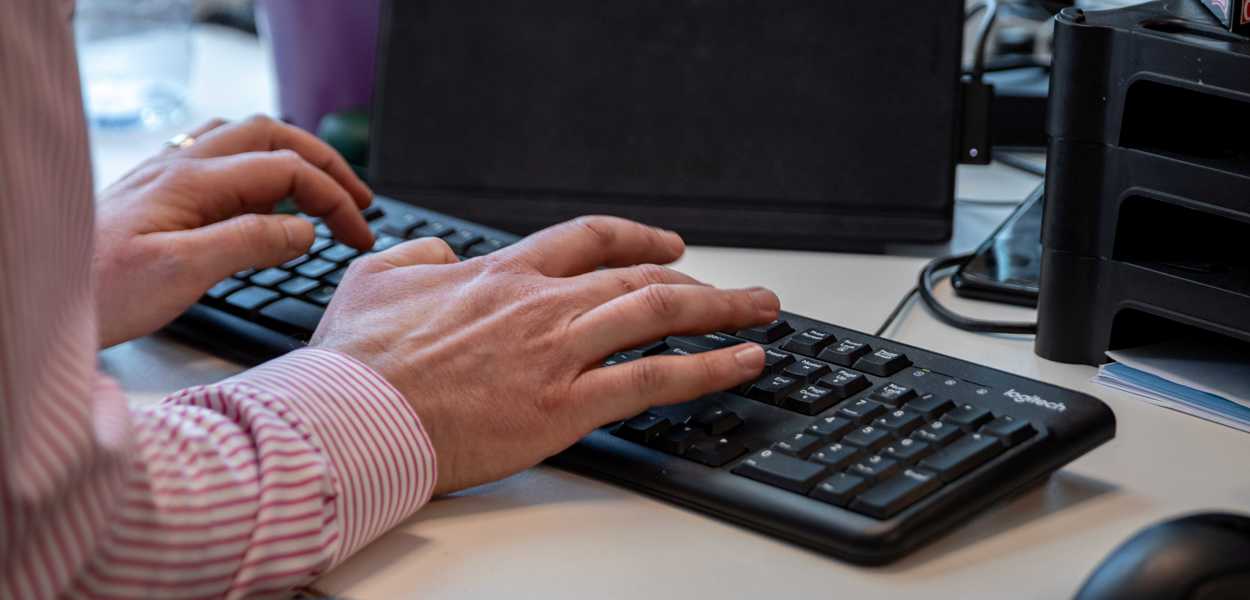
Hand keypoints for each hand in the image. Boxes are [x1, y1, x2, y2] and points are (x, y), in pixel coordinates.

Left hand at [93, 115, 373, 347]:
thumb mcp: (185, 271)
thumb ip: (250, 242)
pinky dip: (258, 168)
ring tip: (320, 190)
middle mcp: (181, 167)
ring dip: (292, 158)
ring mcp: (167, 176)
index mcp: (194, 181)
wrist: (41, 297)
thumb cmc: (102, 292)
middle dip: (325, 165)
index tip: (359, 235)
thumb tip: (304, 231)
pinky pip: (219, 158)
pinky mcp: (158, 194)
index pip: (287, 170)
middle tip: (358, 202)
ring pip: (245, 140)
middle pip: (273, 138)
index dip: (333, 198)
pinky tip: (261, 197)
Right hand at [311, 216, 780, 494]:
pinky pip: (654, 379)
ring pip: (659, 313)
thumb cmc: (357, 361)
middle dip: (700, 279)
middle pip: (641, 274)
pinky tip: (741, 363)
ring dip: (721, 310)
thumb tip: (437, 254)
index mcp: (500, 273)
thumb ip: (414, 258)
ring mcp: (558, 351)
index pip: (589, 239)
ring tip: (761, 313)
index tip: (668, 245)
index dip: (638, 238)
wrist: (352, 417)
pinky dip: (707, 368)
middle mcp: (540, 303)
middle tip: (738, 289)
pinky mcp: (565, 405)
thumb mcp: (372, 282)